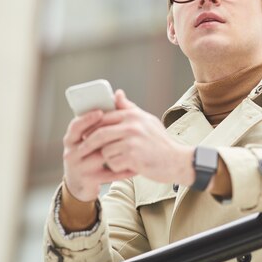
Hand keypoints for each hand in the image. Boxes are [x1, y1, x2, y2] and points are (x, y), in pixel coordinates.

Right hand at [62, 109, 136, 201]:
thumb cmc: (89, 154)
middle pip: (87, 141)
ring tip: (134, 146)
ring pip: (100, 157)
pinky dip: (123, 170)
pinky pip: (109, 174)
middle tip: (122, 129)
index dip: (87, 119)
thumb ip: (103, 118)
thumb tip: (119, 93)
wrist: (80, 183)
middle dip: (105, 135)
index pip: (75, 126)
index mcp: (71, 139)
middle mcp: (72, 153)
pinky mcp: (89, 180)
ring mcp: (79, 167)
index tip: (100, 112)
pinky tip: (136, 167)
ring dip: (119, 152)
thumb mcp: (89, 137)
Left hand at [77, 90, 195, 185]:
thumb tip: (117, 93)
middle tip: (85, 150)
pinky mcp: (133, 156)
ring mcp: (132, 141)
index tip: (84, 135)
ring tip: (121, 159)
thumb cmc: (160, 142)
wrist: (177, 160)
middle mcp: (132, 126)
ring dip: (108, 158)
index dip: (90, 127)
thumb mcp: (146, 120)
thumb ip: (129, 108)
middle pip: (99, 134)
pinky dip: (117, 167)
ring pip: (105, 150)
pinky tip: (128, 166)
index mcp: (133, 115)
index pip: (103, 117)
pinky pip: (113, 163)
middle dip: (89, 143)